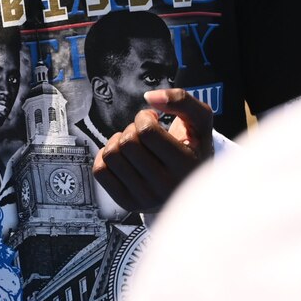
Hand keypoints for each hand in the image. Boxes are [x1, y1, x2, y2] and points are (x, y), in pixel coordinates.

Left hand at [91, 88, 215, 213]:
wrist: (195, 188)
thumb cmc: (193, 148)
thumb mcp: (200, 121)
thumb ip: (181, 100)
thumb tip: (149, 97)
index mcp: (185, 166)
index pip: (147, 132)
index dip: (144, 117)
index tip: (152, 119)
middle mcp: (165, 187)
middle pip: (127, 143)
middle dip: (132, 129)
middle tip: (144, 133)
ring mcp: (145, 198)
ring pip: (111, 156)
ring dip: (118, 141)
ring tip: (133, 144)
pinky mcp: (128, 203)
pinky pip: (100, 171)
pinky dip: (105, 156)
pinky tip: (122, 156)